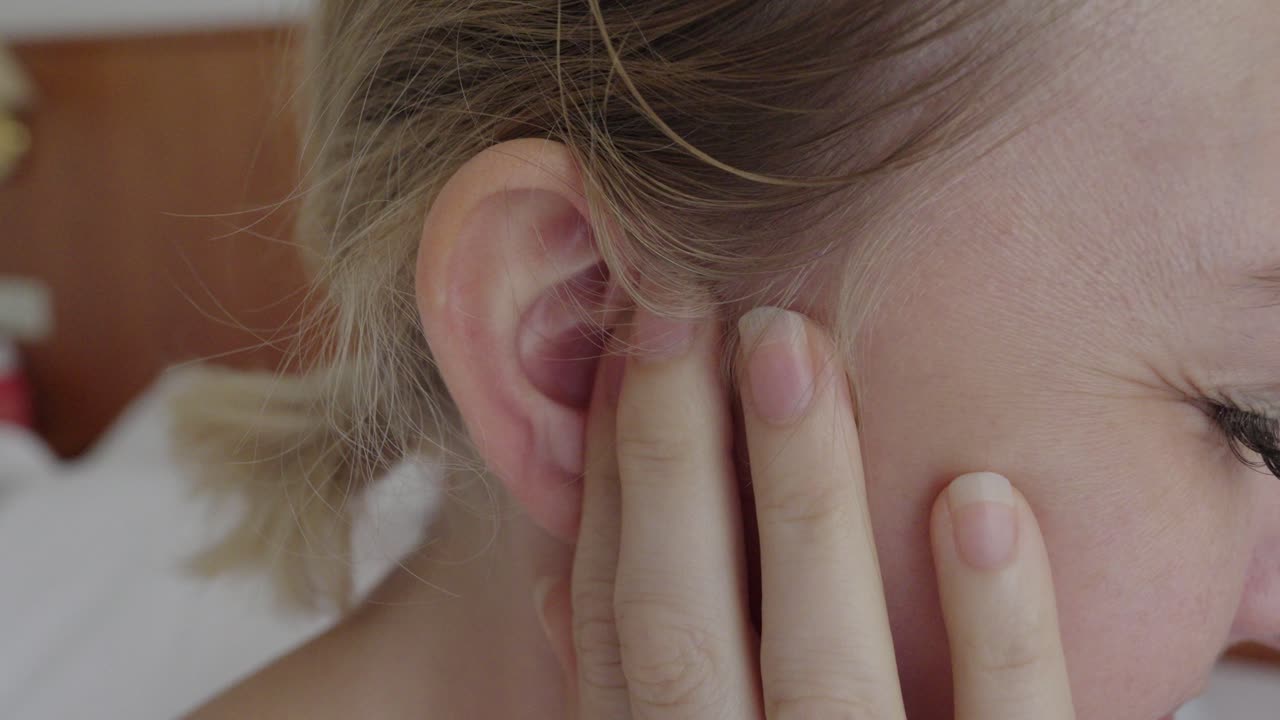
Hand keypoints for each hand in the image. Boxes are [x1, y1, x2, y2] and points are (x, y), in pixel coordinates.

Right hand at [533, 305, 1075, 718]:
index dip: (610, 484)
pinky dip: (1000, 630)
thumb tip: (556, 587)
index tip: (626, 356)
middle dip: (671, 460)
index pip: (613, 625)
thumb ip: (635, 698)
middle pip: (680, 633)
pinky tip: (981, 501)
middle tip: (684, 308)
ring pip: (823, 670)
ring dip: (804, 498)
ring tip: (794, 346)